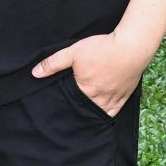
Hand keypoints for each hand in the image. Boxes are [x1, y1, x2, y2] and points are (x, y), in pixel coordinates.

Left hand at [32, 32, 152, 114]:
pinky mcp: (124, 97)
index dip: (62, 106)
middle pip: (83, 111)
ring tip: (81, 118)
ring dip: (89, 116)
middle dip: (75, 114)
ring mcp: (112, 99)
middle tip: (66, 118)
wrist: (131, 47)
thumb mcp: (74, 51)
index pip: (69, 104)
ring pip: (98, 114)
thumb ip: (54, 63)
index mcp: (84, 90)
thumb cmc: (103, 48)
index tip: (55, 110)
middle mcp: (98, 99)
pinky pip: (113, 113)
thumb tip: (35, 73)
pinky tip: (99, 117)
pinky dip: (105, 116)